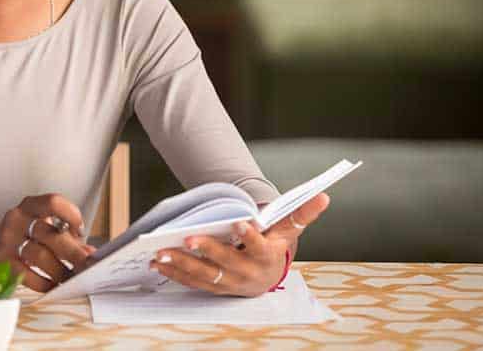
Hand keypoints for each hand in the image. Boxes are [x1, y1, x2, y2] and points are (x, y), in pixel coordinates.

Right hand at [0, 193, 96, 292]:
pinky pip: (28, 275)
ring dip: (61, 271)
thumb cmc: (22, 233)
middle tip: (88, 265)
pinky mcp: (2, 262)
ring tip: (72, 278)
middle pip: (50, 234)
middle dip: (73, 252)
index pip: (53, 202)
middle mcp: (16, 219)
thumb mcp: (40, 225)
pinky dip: (45, 283)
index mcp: (29, 206)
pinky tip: (54, 285)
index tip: (80, 231)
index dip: (71, 215)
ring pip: (40, 256)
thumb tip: (89, 253)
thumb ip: (64, 235)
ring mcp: (7, 241)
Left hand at [150, 192, 329, 296]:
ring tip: (162, 252)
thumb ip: (302, 213)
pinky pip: (192, 282)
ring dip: (182, 264)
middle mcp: (248, 273)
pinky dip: (174, 273)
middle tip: (187, 238)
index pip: (260, 246)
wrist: (266, 276)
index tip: (239, 222)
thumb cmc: (275, 246)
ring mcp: (229, 283)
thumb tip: (324, 195)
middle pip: (226, 262)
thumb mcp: (288, 230)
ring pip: (204, 275)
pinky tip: (158, 262)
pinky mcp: (213, 287)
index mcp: (267, 256)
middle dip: (206, 250)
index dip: (250, 235)